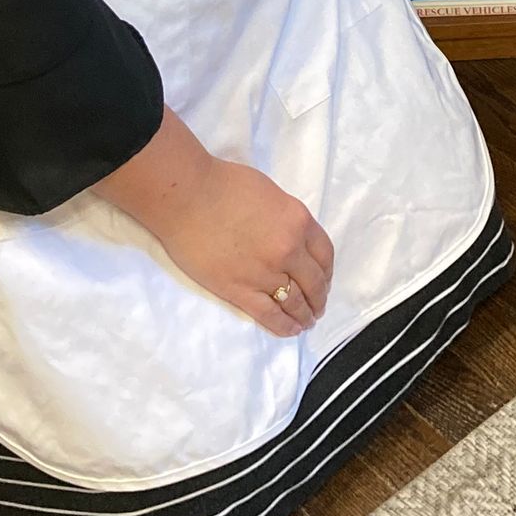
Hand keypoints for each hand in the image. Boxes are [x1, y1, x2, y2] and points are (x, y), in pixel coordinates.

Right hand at [151, 155, 334, 337]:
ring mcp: (265, 273)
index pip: (325, 254)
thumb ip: (286, 218)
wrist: (187, 197)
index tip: (325, 281)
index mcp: (299, 222)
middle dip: (319, 298)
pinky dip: (283, 325)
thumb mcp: (271, 194)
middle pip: (314, 282)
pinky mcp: (239, 290)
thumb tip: (290, 235)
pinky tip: (291, 330)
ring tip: (306, 322)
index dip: (327, 272)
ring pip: (295, 302)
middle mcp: (289, 250)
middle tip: (319, 307)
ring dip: (305, 315)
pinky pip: (269, 314)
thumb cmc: (224, 185)